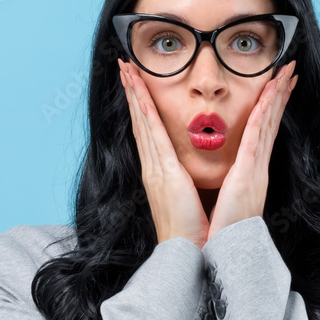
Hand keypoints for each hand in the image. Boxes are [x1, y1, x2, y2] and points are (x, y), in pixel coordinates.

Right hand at [118, 58, 209, 247]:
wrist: (192, 253)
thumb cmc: (195, 231)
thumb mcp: (191, 199)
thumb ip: (187, 183)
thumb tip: (190, 174)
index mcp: (161, 174)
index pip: (150, 132)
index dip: (142, 107)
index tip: (137, 85)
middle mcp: (153, 167)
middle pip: (141, 121)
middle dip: (133, 92)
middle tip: (124, 66)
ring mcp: (154, 168)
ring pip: (142, 121)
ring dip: (134, 92)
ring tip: (126, 68)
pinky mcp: (162, 172)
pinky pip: (152, 132)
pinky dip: (144, 109)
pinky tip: (138, 90)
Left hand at [207, 59, 298, 240]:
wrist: (219, 254)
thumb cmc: (216, 232)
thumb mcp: (221, 199)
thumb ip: (225, 182)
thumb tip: (223, 173)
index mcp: (249, 172)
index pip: (261, 131)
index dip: (271, 106)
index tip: (277, 86)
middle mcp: (256, 167)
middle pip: (270, 122)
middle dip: (280, 94)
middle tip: (289, 69)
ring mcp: (255, 169)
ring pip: (268, 123)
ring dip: (276, 96)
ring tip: (285, 72)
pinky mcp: (248, 174)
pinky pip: (258, 137)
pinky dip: (265, 114)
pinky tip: (270, 96)